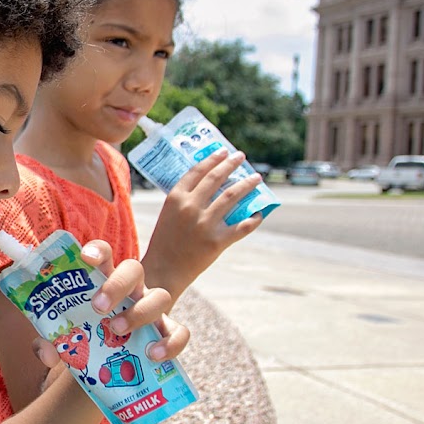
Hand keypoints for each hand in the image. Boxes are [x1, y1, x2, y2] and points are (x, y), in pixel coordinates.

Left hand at [31, 241, 186, 370]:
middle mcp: (131, 288)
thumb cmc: (87, 336)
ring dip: (139, 312)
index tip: (85, 258)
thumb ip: (51, 342)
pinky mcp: (167, 331)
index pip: (104, 254)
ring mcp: (151, 308)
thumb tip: (47, 352)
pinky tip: (152, 355)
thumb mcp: (66, 337)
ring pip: (160, 296)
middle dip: (116, 285)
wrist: (109, 360)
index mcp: (103, 280)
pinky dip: (170, 343)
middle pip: (133, 269)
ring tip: (117, 330)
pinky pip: (179, 332)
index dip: (97, 250)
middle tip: (97, 307)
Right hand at [143, 150, 261, 303]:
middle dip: (231, 164)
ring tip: (255, 178)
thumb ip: (185, 200)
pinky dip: (254, 218)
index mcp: (175, 198)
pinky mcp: (218, 241)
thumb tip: (211, 186)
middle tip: (241, 158)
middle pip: (216, 178)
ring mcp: (205, 224)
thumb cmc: (165, 242)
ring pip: (232, 196)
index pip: (197, 170)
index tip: (224, 151)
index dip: (213, 159)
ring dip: (247, 184)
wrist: (164, 272)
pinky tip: (259, 212)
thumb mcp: (168, 215)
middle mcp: (190, 207)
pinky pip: (243, 225)